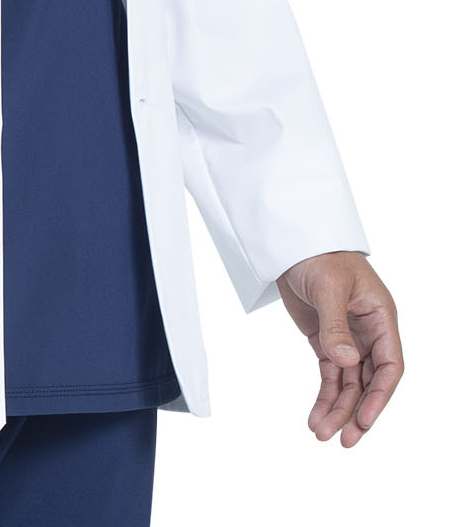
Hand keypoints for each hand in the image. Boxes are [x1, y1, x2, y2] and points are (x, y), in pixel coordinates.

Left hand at [277, 251, 402, 446]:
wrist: (293, 242)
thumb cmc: (319, 254)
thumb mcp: (329, 286)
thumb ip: (336, 325)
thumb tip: (347, 362)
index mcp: (380, 317)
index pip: (390, 365)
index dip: (380, 396)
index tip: (365, 420)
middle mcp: (368, 333)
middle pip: (370, 382)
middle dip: (357, 411)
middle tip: (344, 440)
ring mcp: (347, 339)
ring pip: (349, 384)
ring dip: (337, 410)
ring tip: (321, 434)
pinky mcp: (326, 342)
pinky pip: (330, 376)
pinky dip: (324, 397)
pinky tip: (315, 417)